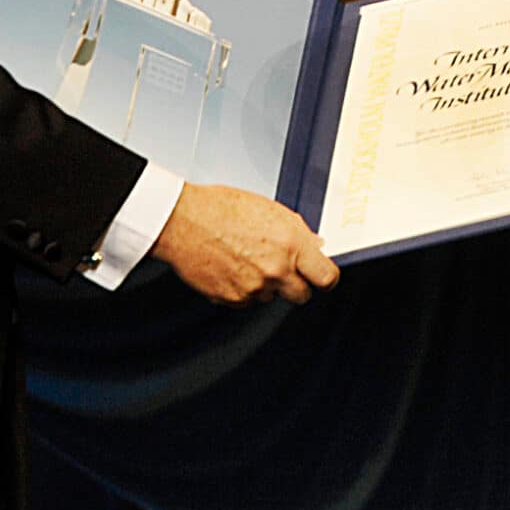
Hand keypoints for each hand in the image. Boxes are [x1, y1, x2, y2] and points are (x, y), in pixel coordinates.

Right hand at [150, 183, 339, 304]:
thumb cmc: (221, 208)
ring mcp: (254, 288)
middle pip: (302, 296)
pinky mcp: (233, 299)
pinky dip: (244, 289)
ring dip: (266, 285)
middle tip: (284, 270)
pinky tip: (233, 267)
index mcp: (290, 244)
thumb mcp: (270, 209)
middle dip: (297, 285)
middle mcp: (275, 269)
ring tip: (247, 259)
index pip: (326, 276)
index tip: (323, 278)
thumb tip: (315, 246)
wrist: (183, 221)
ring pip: (272, 297)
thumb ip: (297, 231)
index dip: (326, 279)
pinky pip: (248, 301)